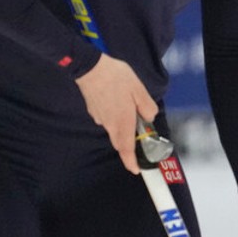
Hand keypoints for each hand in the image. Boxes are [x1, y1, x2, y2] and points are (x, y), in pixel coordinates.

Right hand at [75, 54, 157, 174]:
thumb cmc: (116, 78)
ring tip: (130, 107)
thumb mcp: (139, 90)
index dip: (131, 162)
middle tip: (140, 135)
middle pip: (120, 141)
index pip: (126, 149)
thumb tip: (148, 117)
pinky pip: (107, 118)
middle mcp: (109, 124)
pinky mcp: (93, 110)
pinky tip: (118, 101)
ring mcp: (99, 118)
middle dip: (130, 143)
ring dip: (123, 125)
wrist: (89, 66)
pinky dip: (114, 115)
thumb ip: (147, 107)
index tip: (136, 170)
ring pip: (114, 128)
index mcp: (122, 122)